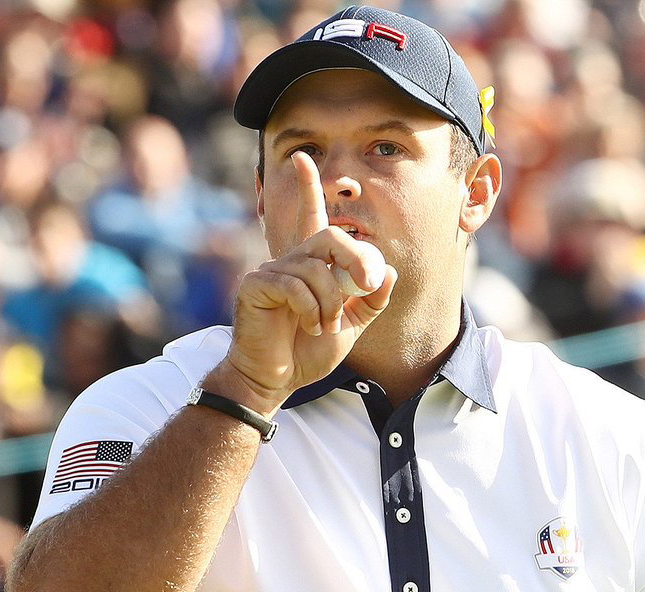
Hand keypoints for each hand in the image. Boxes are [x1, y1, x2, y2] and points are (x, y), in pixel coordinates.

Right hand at [220, 151, 395, 413]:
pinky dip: (311, 310)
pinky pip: (294, 286)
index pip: (312, 219)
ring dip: (330, 302)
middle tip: (367, 286)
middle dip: (356, 258)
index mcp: (311, 265)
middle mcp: (290, 261)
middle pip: (330, 236)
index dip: (307, 187)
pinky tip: (308, 326)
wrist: (276, 380)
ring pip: (316, 269)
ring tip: (324, 326)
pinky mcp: (255, 287)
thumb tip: (388, 271)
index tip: (301, 157)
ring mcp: (270, 271)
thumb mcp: (351, 325)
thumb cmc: (307, 351)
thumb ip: (370, 299)